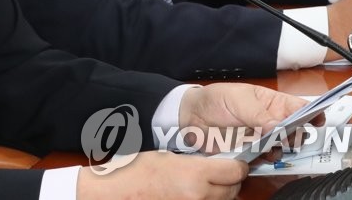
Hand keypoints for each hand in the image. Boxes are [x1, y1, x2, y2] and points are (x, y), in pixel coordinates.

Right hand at [76, 151, 246, 199]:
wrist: (114, 193)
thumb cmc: (133, 172)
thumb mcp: (167, 155)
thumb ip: (195, 161)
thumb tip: (213, 161)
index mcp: (193, 175)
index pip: (234, 171)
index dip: (237, 163)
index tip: (234, 160)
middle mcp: (198, 196)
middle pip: (233, 189)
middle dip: (231, 179)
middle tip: (221, 169)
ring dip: (221, 192)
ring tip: (206, 181)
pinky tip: (194, 192)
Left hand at [178, 83, 308, 152]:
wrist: (191, 116)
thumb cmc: (215, 100)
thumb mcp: (238, 99)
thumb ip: (258, 114)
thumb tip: (278, 126)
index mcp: (272, 103)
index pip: (299, 108)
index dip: (312, 114)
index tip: (317, 121)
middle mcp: (271, 122)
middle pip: (295, 132)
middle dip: (297, 136)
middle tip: (288, 136)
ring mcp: (262, 139)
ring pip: (282, 149)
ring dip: (280, 149)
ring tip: (269, 144)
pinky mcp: (250, 153)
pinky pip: (264, 160)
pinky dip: (265, 160)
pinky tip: (258, 154)